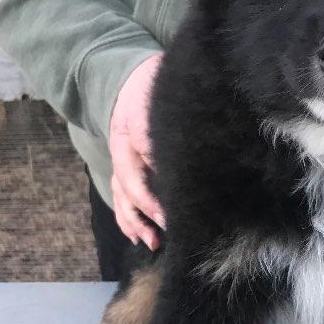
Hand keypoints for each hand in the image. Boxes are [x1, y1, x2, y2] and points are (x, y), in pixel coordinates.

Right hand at [108, 53, 164, 250]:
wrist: (130, 82)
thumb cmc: (156, 90)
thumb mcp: (168, 97)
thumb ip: (176, 120)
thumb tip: (205, 144)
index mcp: (133, 127)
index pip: (140, 159)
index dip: (152, 187)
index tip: (170, 207)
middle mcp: (122, 147)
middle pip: (128, 184)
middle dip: (145, 210)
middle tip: (167, 229)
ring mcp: (120, 161)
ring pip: (121, 195)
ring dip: (134, 221)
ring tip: (151, 241)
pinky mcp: (121, 170)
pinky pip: (119, 198)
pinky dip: (126, 219)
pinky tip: (138, 236)